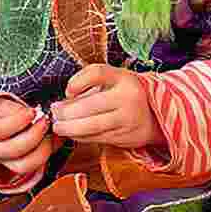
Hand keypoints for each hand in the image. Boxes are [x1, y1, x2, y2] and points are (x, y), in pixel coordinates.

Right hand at [0, 94, 53, 179]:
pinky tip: (50, 142)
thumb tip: (33, 114)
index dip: (17, 121)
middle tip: (45, 121)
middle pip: (13, 150)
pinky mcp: (15, 167)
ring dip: (42, 149)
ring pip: (23, 165)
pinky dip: (45, 155)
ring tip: (48, 134)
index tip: (31, 112)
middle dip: (35, 135)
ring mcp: (3, 162)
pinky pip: (32, 167)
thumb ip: (13, 109)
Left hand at [50, 64, 164, 150]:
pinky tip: (71, 133)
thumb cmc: (126, 94)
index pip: (97, 73)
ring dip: (69, 128)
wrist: (157, 115)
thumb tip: (62, 102)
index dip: (77, 81)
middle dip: (66, 112)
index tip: (68, 90)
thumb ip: (88, 84)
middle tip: (54, 113)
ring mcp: (128, 119)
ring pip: (92, 126)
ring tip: (58, 126)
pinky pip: (97, 138)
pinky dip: (80, 136)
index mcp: (124, 78)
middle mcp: (128, 98)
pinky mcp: (126, 137)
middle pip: (89, 105)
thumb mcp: (113, 80)